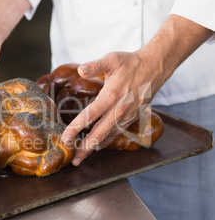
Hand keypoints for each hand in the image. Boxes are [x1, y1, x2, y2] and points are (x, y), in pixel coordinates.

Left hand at [61, 14, 213, 165]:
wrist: (155, 67)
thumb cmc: (131, 62)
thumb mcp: (112, 59)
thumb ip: (95, 65)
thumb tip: (80, 70)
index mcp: (111, 96)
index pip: (89, 115)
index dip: (76, 128)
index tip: (65, 138)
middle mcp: (119, 109)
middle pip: (99, 133)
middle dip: (85, 148)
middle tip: (74, 160)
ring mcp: (127, 115)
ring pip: (108, 136)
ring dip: (95, 147)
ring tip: (82, 157)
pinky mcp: (133, 117)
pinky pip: (118, 133)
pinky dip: (107, 141)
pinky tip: (99, 146)